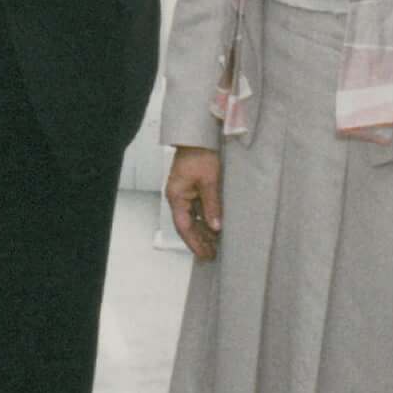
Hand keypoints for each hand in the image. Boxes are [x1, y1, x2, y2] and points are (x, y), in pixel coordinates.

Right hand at [165, 146, 223, 262]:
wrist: (199, 136)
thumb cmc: (201, 154)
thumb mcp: (209, 181)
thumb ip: (212, 205)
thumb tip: (215, 228)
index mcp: (176, 196)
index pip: (184, 226)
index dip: (194, 242)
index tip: (204, 255)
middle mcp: (178, 197)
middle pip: (187, 225)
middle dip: (199, 241)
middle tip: (211, 256)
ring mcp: (184, 193)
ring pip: (193, 219)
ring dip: (203, 232)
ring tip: (215, 247)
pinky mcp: (192, 189)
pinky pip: (198, 210)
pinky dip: (205, 220)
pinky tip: (214, 229)